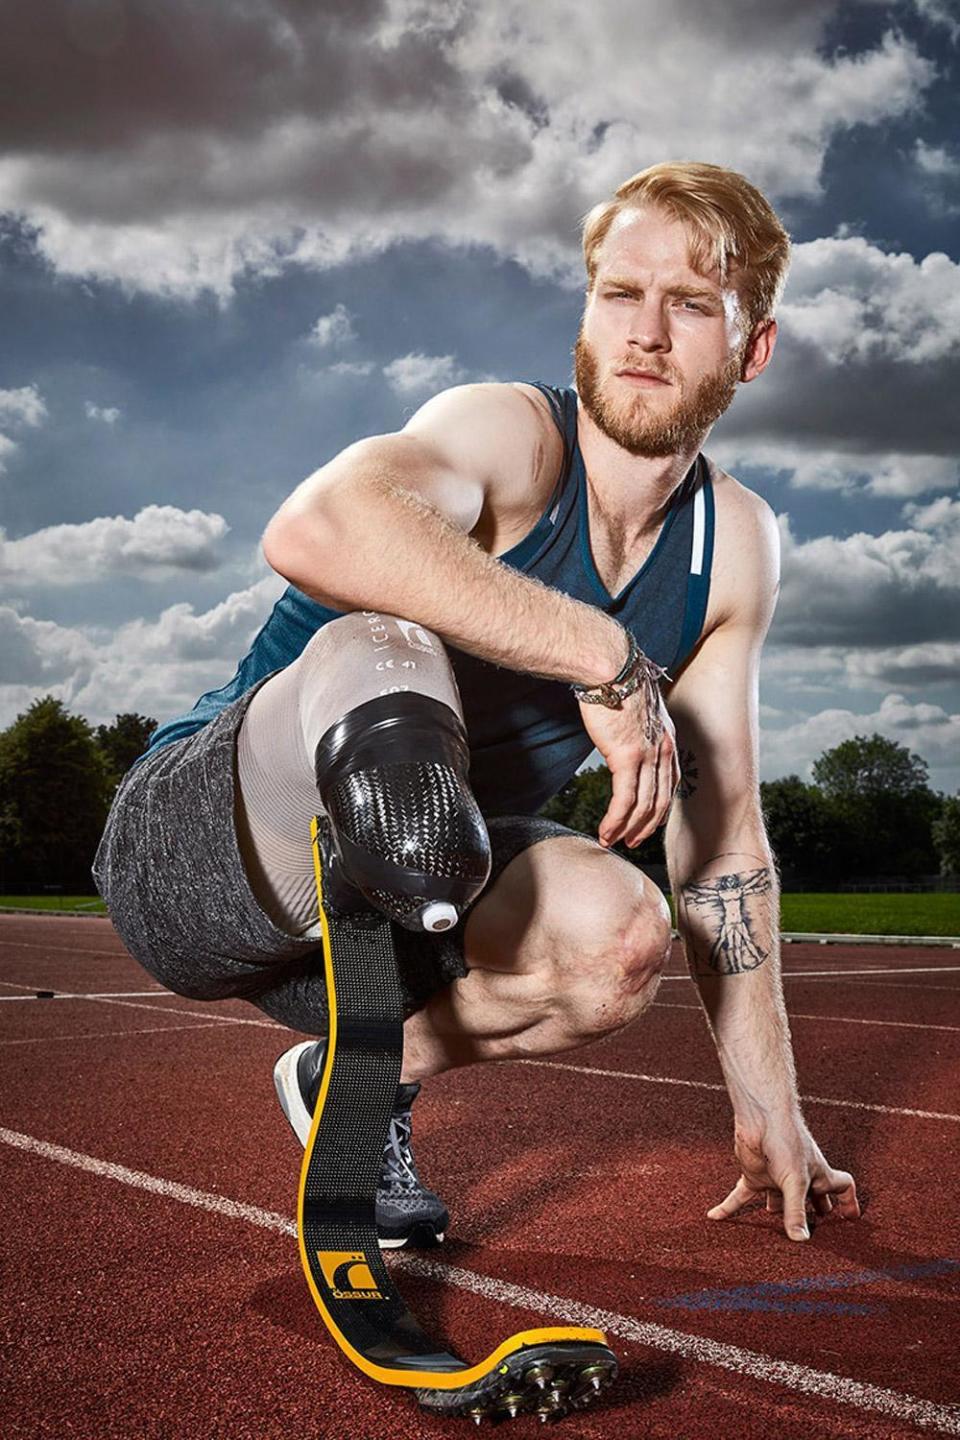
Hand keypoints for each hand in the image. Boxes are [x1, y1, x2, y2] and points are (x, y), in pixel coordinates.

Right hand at [577, 683, 679, 848]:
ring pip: (643, 806)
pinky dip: (615, 821)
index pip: (670, 782)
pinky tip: (606, 832)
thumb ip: (634, 726)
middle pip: (660, 800)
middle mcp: (663, 749)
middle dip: (646, 825)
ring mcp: (647, 756)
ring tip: (614, 841)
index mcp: (666, 737)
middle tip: (632, 840)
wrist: (609, 666)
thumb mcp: (634, 705)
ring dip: (628, 828)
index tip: (647, 819)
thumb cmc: (615, 680)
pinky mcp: (627, 758)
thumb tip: (620, 735)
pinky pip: (624, 800)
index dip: (660, 806)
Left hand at [708, 1115, 860, 1240]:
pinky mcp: (753, 1175)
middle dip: (813, 1215)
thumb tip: (801, 1240)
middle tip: (816, 1235)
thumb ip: (796, 1211)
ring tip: (776, 1237)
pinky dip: (729, 1207)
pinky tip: (715, 1217)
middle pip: (810, 1200)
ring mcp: (776, 1177)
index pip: (842, 1187)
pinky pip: (740, 1196)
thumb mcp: (795, 1180)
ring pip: (777, 1202)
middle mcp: (799, 1177)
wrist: (759, 1116)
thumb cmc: (786, 1140)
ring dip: (776, 1215)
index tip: (851, 1218)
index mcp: (818, 1174)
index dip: (849, 1201)